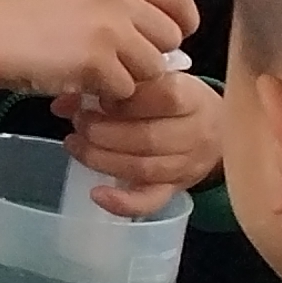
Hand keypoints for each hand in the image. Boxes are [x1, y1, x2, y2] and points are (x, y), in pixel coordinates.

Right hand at [0, 0, 199, 104]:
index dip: (182, 22)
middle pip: (169, 36)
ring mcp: (109, 28)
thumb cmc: (20, 16)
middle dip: (149, 56)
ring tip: (92, 74)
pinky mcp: (99, 62)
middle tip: (117, 64)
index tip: (170, 39)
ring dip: (127, 78)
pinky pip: (126, 90)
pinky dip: (105, 94)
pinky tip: (79, 83)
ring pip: (151, 67)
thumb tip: (168, 38)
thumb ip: (119, 1)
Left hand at [58, 72, 221, 215]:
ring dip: (101, 159)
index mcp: (193, 98)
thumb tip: (63, 102)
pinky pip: (151, 201)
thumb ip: (114, 84)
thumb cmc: (175, 97)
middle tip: (78, 122)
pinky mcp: (176, 189)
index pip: (162, 97)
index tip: (97, 94)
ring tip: (75, 144)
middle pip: (148, 137)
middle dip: (102, 131)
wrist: (219, 129)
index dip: (124, 97)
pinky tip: (97, 194)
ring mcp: (187, 165)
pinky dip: (123, 203)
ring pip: (143, 168)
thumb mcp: (153, 80)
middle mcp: (196, 134)